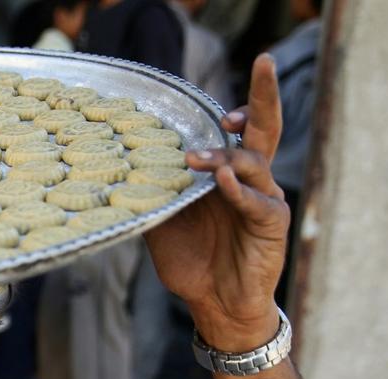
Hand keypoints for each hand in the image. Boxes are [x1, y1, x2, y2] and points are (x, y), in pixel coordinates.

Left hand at [144, 55, 290, 350]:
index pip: (237, 132)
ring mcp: (265, 200)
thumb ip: (154, 196)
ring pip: (253, 162)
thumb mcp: (163, 225)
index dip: (235, 111)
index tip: (219, 110)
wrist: (215, 306)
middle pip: (263, 128)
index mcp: (229, 176)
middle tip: (264, 63)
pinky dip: (239, 190)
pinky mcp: (272, 224)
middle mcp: (252, 181)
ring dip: (225, 156)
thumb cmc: (193, 263)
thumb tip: (115, 175)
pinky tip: (223, 181)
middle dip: (264, 96)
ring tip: (198, 157)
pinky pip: (258, 201)